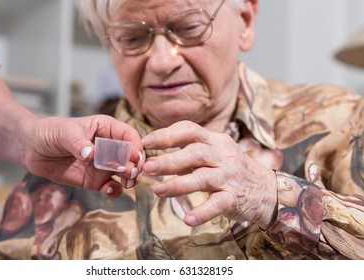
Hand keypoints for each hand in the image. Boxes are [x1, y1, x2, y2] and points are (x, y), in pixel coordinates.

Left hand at [20, 114, 144, 197]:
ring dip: (131, 179)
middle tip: (131, 173)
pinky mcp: (96, 181)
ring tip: (127, 183)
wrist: (32, 150)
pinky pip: (112, 187)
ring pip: (127, 173)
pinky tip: (109, 190)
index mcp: (107, 128)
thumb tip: (91, 154)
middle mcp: (110, 147)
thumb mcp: (63, 132)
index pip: (129, 136)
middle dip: (136, 165)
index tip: (134, 157)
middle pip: (132, 156)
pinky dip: (115, 191)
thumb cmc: (49, 132)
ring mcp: (104, 165)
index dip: (135, 146)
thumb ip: (78, 143)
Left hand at [141, 120, 276, 227]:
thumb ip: (186, 157)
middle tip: (148, 168)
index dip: (167, 134)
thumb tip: (152, 159)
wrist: (267, 189)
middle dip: (170, 160)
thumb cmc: (230, 170)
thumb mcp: (212, 155)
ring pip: (204, 178)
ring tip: (158, 191)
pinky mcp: (234, 198)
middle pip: (195, 153)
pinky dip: (202, 212)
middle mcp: (223, 155)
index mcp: (215, 141)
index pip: (190, 130)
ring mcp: (230, 176)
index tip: (146, 142)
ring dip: (179, 184)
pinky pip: (218, 204)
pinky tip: (187, 219)